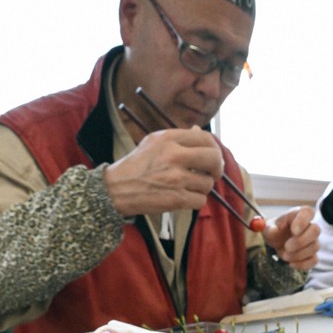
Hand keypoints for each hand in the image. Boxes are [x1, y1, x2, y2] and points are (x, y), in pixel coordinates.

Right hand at [103, 127, 223, 216]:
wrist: (116, 189)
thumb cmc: (137, 165)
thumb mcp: (154, 142)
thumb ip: (179, 138)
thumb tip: (199, 132)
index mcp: (169, 138)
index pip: (206, 138)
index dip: (214, 149)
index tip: (212, 157)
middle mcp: (174, 156)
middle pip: (214, 159)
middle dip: (217, 168)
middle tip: (212, 174)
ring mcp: (176, 178)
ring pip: (208, 183)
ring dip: (202, 187)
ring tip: (189, 186)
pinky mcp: (176, 199)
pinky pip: (201, 200)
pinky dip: (195, 201)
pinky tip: (185, 197)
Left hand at [262, 207, 319, 270]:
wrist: (276, 244)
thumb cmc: (274, 232)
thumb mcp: (268, 229)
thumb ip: (269, 229)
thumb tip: (273, 231)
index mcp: (298, 215)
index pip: (307, 212)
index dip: (303, 221)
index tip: (294, 230)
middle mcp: (309, 226)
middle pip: (315, 230)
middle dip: (301, 241)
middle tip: (287, 247)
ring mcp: (313, 241)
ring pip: (314, 247)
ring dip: (298, 254)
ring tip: (284, 255)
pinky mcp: (312, 255)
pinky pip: (314, 260)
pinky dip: (302, 264)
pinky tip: (291, 263)